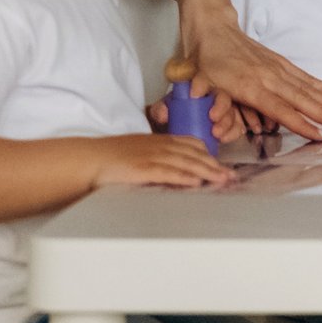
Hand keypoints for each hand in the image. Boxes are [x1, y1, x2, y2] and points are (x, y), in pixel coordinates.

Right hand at [91, 134, 234, 190]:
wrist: (89, 159)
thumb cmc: (111, 156)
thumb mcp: (139, 150)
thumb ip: (158, 156)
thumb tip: (175, 169)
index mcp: (159, 140)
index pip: (191, 143)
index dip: (209, 154)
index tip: (222, 163)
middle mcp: (159, 146)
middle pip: (194, 154)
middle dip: (215, 165)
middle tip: (231, 176)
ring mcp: (151, 157)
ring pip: (186, 163)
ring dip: (207, 172)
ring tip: (222, 180)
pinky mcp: (142, 170)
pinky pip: (167, 173)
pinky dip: (183, 177)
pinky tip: (196, 182)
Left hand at [150, 77, 246, 142]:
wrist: (178, 131)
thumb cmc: (174, 116)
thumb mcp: (165, 111)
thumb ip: (160, 110)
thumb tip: (163, 113)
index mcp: (198, 89)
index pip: (204, 82)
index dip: (201, 85)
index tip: (195, 95)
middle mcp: (214, 98)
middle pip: (223, 97)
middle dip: (220, 107)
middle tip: (212, 117)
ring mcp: (225, 112)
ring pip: (233, 113)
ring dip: (227, 123)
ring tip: (216, 133)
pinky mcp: (231, 125)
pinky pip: (238, 127)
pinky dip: (233, 133)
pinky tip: (224, 139)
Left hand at [181, 9, 321, 140]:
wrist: (214, 30)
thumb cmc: (207, 62)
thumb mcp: (201, 83)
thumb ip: (210, 102)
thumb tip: (209, 121)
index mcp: (251, 86)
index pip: (280, 109)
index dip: (301, 123)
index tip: (320, 135)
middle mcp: (269, 77)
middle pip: (302, 99)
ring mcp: (278, 68)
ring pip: (309, 89)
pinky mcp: (283, 63)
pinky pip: (308, 77)